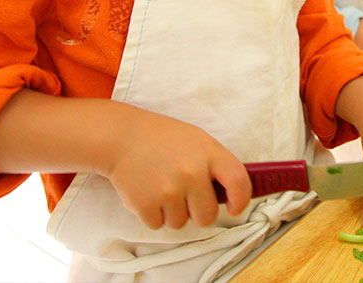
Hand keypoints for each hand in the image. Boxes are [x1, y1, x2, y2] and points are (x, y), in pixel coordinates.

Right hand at [99, 110, 252, 229]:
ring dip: (171, 212)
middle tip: (185, 196)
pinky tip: (147, 192)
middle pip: (207, 216)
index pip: (238, 182)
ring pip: (180, 223)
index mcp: (209, 153)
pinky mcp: (146, 204)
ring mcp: (169, 190)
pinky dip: (152, 214)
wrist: (121, 136)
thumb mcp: (197, 141)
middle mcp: (192, 173)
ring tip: (161, 188)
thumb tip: (231, 195)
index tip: (234, 208)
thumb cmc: (162, 139)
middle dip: (198, 212)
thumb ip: (215, 165)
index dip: (241, 200)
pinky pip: (157, 225)